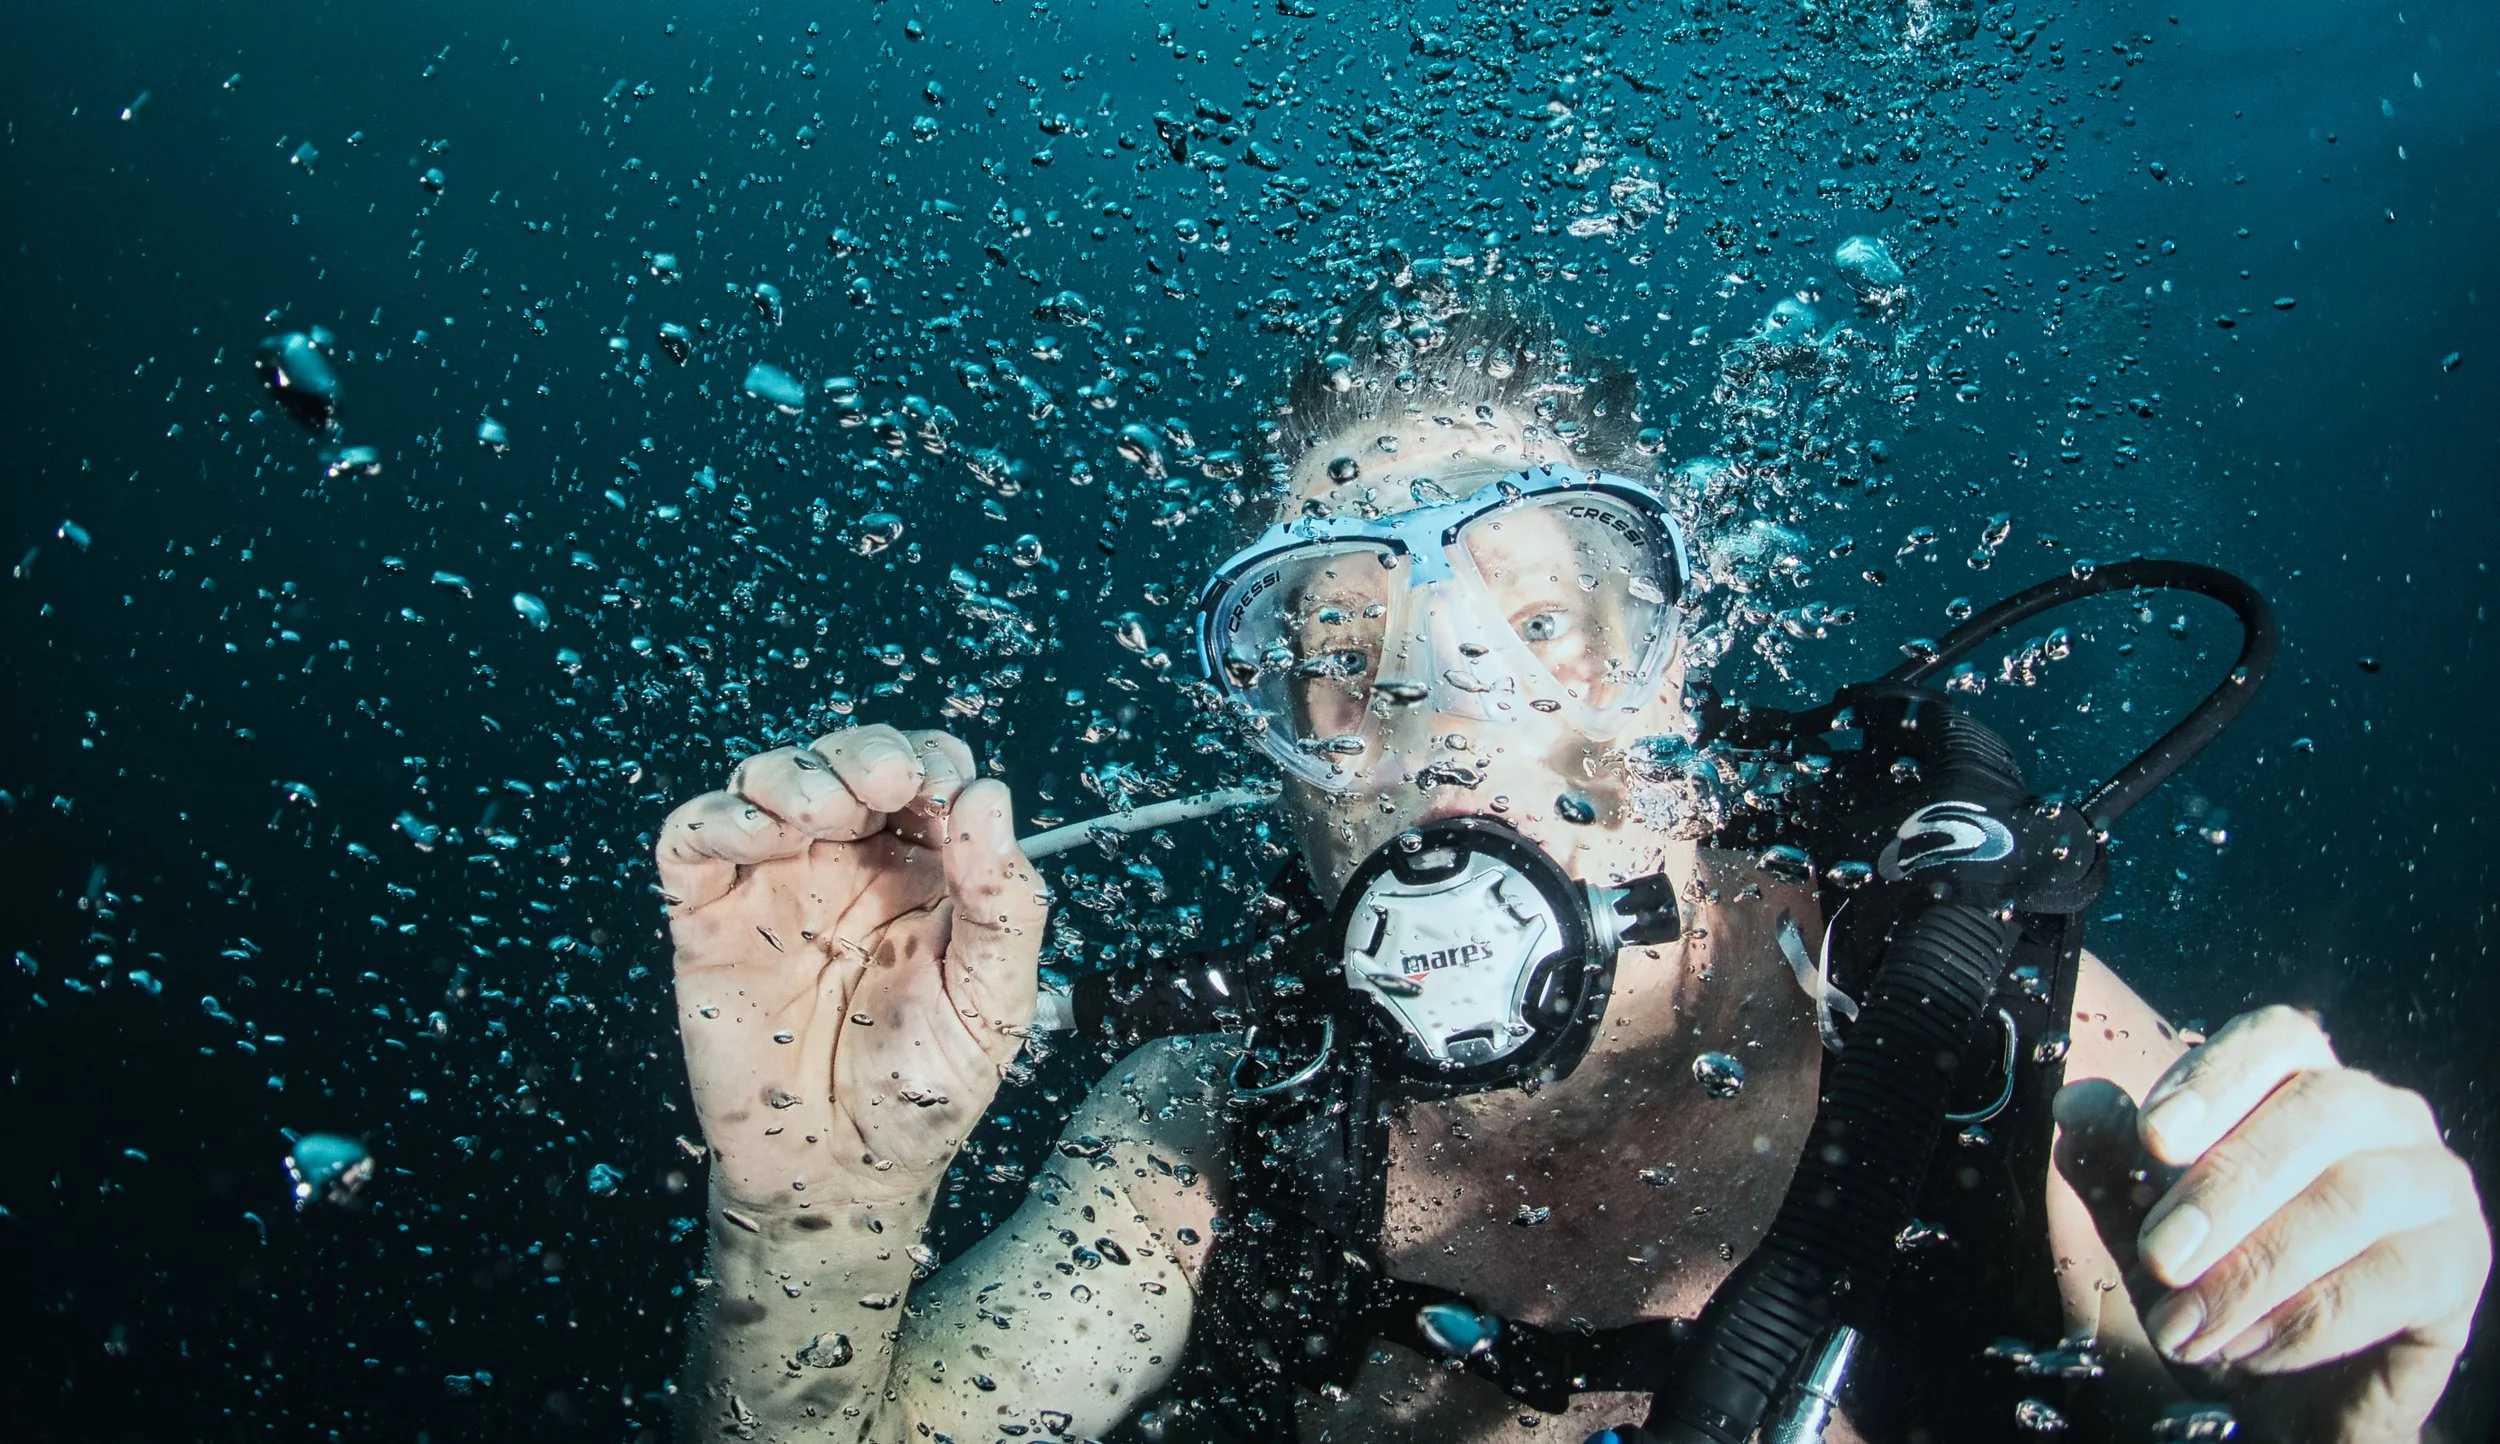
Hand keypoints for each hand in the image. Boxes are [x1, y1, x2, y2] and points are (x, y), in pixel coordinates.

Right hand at [655, 725, 1047, 1210]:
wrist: (841, 1175)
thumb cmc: (923, 1092)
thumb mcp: (994, 1002)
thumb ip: (1004, 903)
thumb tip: (990, 798)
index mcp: (925, 868)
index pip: (927, 775)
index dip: (933, 763)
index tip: (944, 786)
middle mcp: (850, 861)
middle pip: (846, 760)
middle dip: (865, 753)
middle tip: (887, 781)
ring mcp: (776, 882)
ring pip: (768, 780)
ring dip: (796, 774)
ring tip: (826, 811)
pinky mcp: (708, 916)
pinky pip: (694, 839)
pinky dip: (719, 818)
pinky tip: (761, 835)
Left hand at [2055, 1005, 2489, 1441]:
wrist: (2295, 1390)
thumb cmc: (2219, 1280)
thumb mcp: (2146, 1219)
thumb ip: (2115, 1160)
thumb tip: (2076, 1106)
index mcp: (2304, 1076)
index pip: (2274, 1037)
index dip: (2216, 1078)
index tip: (2154, 1137)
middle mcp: (2382, 1112)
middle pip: (2316, 1112)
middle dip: (2225, 1187)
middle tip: (2159, 1258)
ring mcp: (2432, 1182)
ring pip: (2350, 1199)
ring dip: (2253, 1270)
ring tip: (2186, 1325)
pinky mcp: (2458, 1261)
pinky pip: (2386, 1280)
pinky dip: (2304, 1321)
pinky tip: (2249, 1349)